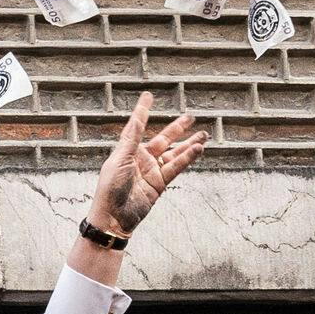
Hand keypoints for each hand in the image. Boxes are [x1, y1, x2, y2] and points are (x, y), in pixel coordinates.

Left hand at [91, 91, 206, 234]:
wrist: (114, 217)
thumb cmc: (110, 188)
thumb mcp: (120, 160)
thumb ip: (131, 140)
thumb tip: (137, 119)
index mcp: (127, 150)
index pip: (136, 126)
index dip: (143, 111)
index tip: (148, 96)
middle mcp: (141, 159)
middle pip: (163, 139)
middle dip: (177, 129)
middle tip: (190, 118)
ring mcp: (152, 171)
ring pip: (174, 154)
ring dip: (189, 144)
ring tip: (204, 135)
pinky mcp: (160, 184)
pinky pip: (176, 167)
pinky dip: (187, 159)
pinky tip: (198, 149)